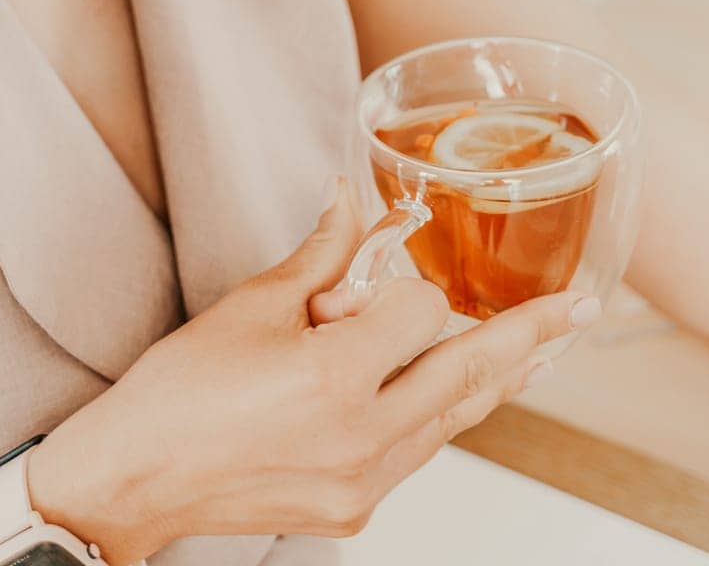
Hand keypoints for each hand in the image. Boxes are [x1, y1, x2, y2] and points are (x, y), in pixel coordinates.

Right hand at [29, 177, 599, 563]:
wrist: (132, 480)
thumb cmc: (180, 392)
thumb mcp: (252, 307)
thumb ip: (322, 254)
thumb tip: (353, 198)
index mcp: (333, 380)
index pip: (421, 313)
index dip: (415, 279)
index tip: (405, 255)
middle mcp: (360, 440)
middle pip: (467, 379)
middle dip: (528, 340)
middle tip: (577, 311)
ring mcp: (362, 484)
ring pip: (452, 421)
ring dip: (492, 380)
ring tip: (539, 349)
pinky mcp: (353, 510)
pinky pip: (417, 451)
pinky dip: (439, 415)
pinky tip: (452, 389)